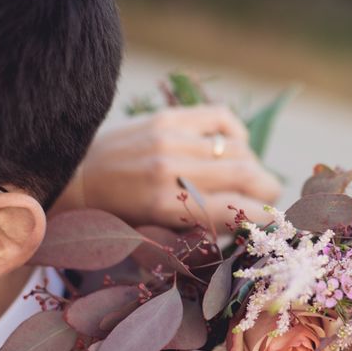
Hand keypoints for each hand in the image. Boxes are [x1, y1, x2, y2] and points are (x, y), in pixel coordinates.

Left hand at [54, 105, 281, 228]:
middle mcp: (171, 169)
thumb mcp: (158, 233)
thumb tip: (248, 222)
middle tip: (269, 199)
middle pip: (247, 173)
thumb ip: (202, 228)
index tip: (274, 221)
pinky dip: (238, 133)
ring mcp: (171, 137)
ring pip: (240, 147)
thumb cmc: (118, 216)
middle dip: (269, 189)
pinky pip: (222, 117)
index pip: (236, 208)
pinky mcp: (169, 117)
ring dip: (254, 166)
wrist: (77, 178)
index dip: (265, 216)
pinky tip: (232, 145)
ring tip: (247, 177)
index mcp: (166, 206)